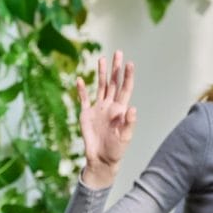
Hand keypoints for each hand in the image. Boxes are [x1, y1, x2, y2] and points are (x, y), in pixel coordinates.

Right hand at [76, 50, 136, 188]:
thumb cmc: (116, 150)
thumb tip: (132, 108)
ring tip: (102, 59)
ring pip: (100, 87)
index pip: (125, 89)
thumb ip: (128, 123)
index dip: (127, 76)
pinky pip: (84, 99)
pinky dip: (82, 89)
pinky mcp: (86, 114)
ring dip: (101, 73)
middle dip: (115, 69)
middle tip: (118, 53)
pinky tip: (80, 79)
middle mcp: (110, 106)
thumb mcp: (125, 137)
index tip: (130, 64)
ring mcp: (98, 109)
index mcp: (120, 110)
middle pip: (113, 83)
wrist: (100, 159)